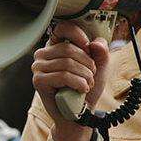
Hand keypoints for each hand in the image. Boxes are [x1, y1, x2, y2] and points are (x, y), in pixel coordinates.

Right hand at [32, 20, 110, 140]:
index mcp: (56, 45)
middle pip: (68, 49)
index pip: (62, 27)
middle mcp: (44, 54)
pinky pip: (63, 76)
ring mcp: (39, 67)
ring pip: (67, 63)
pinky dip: (78, 83)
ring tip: (88, 84)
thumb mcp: (99, 67)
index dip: (76, 34)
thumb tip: (96, 43)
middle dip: (87, 63)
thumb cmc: (85, 88)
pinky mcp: (39, 81)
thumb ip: (101, 52)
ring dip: (84, 75)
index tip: (88, 45)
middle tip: (91, 74)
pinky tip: (82, 89)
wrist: (80, 113)